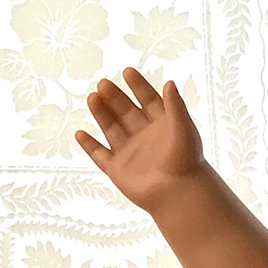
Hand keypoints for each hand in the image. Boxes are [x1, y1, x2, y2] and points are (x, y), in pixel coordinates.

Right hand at [75, 68, 205, 213]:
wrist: (180, 195)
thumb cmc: (186, 163)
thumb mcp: (184, 129)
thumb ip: (175, 106)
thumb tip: (169, 82)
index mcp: (162, 126)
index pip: (148, 101)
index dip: (138, 86)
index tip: (128, 72)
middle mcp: (144, 137)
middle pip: (125, 111)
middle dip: (114, 97)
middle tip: (104, 84)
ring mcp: (130, 153)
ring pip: (111, 128)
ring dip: (101, 113)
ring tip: (93, 98)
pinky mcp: (118, 170)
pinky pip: (100, 155)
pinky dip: (89, 145)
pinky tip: (80, 133)